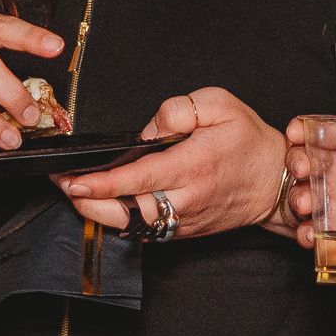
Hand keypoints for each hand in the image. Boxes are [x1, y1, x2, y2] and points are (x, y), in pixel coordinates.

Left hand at [57, 87, 286, 238]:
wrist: (274, 181)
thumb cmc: (248, 140)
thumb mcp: (220, 104)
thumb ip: (179, 110)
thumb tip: (148, 130)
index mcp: (194, 165)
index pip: (139, 179)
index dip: (102, 182)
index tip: (74, 180)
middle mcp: (187, 199)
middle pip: (128, 211)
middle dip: (88, 201)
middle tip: (62, 185)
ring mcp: (185, 220)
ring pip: (133, 226)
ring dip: (100, 213)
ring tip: (74, 193)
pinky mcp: (184, 231)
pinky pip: (146, 230)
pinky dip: (121, 221)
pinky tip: (102, 205)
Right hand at [280, 117, 335, 272]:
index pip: (329, 134)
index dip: (308, 130)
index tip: (297, 132)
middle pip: (309, 162)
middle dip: (296, 161)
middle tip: (302, 169)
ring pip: (306, 196)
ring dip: (298, 197)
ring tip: (305, 204)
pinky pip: (316, 233)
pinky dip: (306, 233)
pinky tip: (310, 234)